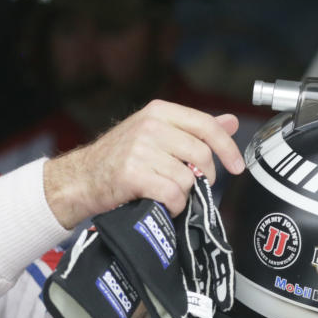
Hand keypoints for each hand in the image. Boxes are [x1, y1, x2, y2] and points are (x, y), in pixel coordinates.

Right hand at [43, 100, 243, 228]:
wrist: (80, 179)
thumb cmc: (119, 158)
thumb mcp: (155, 133)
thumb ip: (193, 128)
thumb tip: (231, 121)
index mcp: (158, 112)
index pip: (206, 125)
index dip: (227, 148)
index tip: (236, 167)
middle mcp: (149, 126)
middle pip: (201, 155)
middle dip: (203, 177)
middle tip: (190, 186)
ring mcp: (140, 149)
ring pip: (187, 178)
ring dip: (183, 195)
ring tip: (168, 195)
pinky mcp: (132, 174)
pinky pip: (173, 194)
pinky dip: (174, 206)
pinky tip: (163, 204)